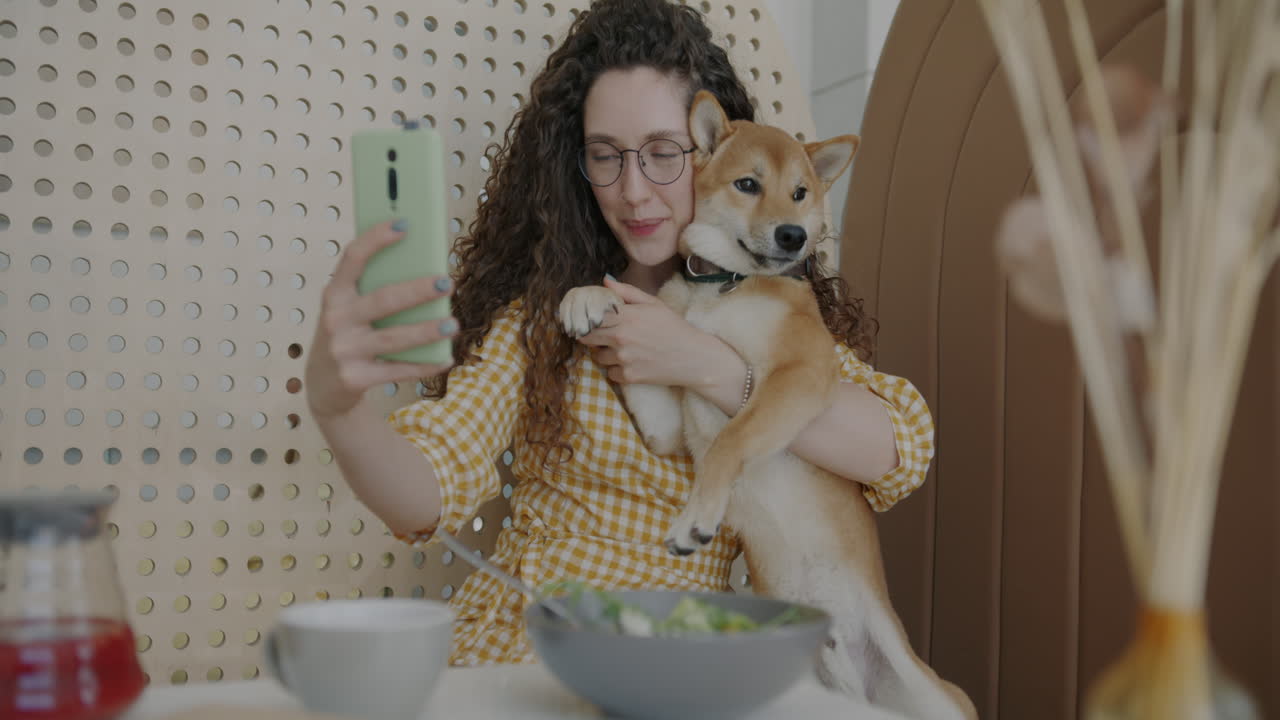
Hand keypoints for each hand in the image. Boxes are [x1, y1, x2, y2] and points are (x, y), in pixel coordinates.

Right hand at [305, 220, 456, 419]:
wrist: (323, 386)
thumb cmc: (348, 335)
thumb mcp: (350, 310)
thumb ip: (375, 290)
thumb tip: (425, 269)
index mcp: (335, 294)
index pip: (353, 258)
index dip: (376, 239)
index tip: (405, 223)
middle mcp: (336, 319)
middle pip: (383, 300)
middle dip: (418, 291)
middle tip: (447, 282)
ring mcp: (343, 350)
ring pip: (393, 337)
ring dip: (426, 331)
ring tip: (453, 324)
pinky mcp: (354, 378)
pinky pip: (397, 370)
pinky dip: (424, 365)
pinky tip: (446, 358)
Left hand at [576, 276, 731, 388]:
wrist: (693, 357)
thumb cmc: (674, 327)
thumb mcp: (654, 303)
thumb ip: (627, 292)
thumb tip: (605, 282)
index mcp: (625, 317)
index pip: (590, 317)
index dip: (584, 318)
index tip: (585, 319)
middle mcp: (620, 338)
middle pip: (587, 337)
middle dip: (591, 335)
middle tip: (601, 334)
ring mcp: (623, 359)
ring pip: (599, 357)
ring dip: (605, 353)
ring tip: (622, 349)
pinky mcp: (628, 376)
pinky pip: (610, 373)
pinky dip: (616, 370)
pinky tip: (631, 362)